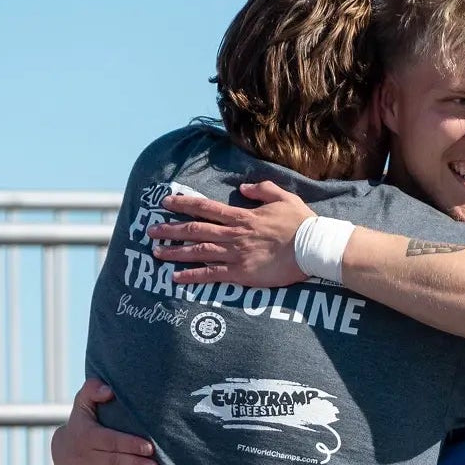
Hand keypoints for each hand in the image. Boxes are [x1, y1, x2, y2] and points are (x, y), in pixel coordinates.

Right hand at [52, 379, 156, 464]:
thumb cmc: (83, 424)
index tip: (149, 448)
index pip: (110, 440)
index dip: (130, 445)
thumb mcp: (83, 404)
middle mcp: (81, 457)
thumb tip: (108, 390)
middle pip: (112, 462)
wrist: (59, 450)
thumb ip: (93, 391)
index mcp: (86, 435)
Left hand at [149, 180, 313, 286]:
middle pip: (195, 230)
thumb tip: (244, 187)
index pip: (206, 208)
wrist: (312, 247)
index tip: (166, 202)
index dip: (183, 204)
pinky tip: (176, 277)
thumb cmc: (301, 223)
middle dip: (171, 230)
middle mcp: (233, 234)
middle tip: (151, 231)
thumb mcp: (283, 197)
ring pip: (198, 251)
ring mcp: (235, 254)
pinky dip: (192, 275)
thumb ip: (262, 189)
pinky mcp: (241, 273)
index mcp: (242, 216)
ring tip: (157, 252)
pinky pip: (211, 274)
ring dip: (175, 252)